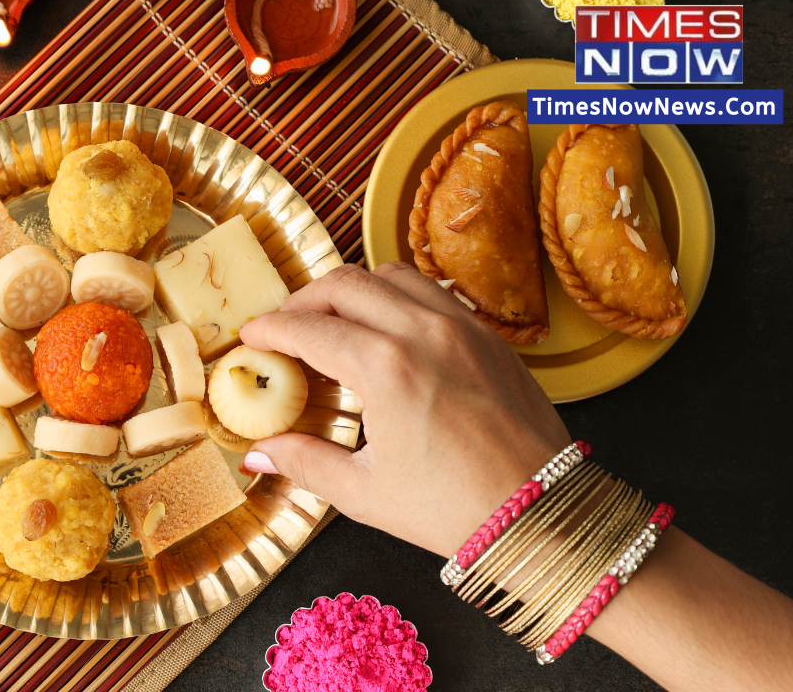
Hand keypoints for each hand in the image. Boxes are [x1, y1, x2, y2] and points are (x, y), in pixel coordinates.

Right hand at [239, 262, 571, 556]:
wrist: (542, 516)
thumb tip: (258, 454)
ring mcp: (463, 327)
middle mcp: (423, 332)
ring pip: (392, 275)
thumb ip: (304, 462)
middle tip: (285, 327)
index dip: (270, 329)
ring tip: (334, 320)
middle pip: (345, 284)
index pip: (308, 329)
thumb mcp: (365, 492)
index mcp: (386, 370)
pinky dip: (398, 297)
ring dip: (353, 289)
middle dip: (304, 300)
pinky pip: (433, 292)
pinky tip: (387, 329)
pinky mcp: (490, 336)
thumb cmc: (454, 510)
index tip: (251, 336)